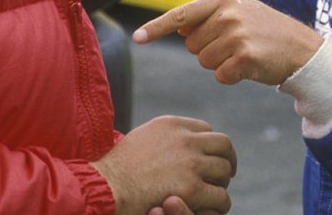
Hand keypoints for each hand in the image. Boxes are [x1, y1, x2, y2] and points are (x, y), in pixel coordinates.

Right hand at [92, 115, 235, 214]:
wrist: (104, 187)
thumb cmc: (116, 168)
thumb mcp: (141, 138)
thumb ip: (163, 138)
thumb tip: (177, 140)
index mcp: (172, 124)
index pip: (206, 130)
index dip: (210, 146)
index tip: (210, 157)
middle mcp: (184, 139)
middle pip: (222, 145)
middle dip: (226, 160)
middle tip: (223, 175)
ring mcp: (190, 163)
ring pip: (224, 170)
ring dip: (222, 182)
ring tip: (215, 192)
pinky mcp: (191, 188)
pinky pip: (220, 195)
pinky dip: (219, 202)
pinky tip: (212, 206)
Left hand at [134, 0, 323, 85]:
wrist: (302, 49)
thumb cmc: (266, 32)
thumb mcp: (240, 13)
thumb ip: (209, 18)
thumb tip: (178, 29)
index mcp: (223, 0)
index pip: (181, 15)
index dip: (156, 27)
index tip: (137, 37)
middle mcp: (227, 14)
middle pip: (192, 46)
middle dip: (208, 50)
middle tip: (236, 45)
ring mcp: (236, 35)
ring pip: (204, 62)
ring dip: (220, 64)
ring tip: (244, 54)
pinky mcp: (245, 58)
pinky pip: (220, 76)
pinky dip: (231, 77)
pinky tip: (250, 67)